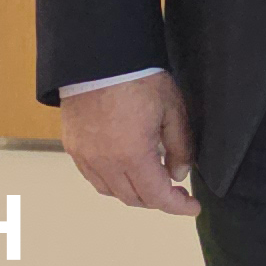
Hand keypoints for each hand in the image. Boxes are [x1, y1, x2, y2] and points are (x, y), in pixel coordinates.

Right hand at [58, 72, 198, 215]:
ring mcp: (85, 156)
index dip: (177, 206)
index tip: (192, 207)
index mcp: (132, 154)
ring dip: (134, 192)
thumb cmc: (138, 78)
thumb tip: (179, 174)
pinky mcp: (73, 147)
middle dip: (158, 200)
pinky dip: (112, 181)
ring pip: (111, 191)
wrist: (98, 58)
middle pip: (133, 198)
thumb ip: (180, 146)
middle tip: (176, 191)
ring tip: (152, 179)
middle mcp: (104, 162)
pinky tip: (126, 169)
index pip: (157, 196)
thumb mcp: (172, 109)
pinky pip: (93, 177)